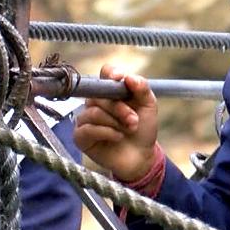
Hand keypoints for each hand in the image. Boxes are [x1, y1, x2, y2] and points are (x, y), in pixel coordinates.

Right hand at [74, 64, 158, 181]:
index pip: (105, 72)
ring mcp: (86, 119)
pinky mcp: (80, 136)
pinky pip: (89, 129)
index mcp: (112, 91)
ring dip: (116, 123)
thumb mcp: (149, 106)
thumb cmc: (143, 130)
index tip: (120, 80)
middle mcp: (96, 102)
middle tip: (134, 121)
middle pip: (100, 95)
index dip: (111, 74)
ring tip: (128, 131)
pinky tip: (117, 137)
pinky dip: (107, 133)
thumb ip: (142, 88)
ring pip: (94, 112)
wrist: (141, 156)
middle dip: (120, 109)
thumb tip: (128, 77)